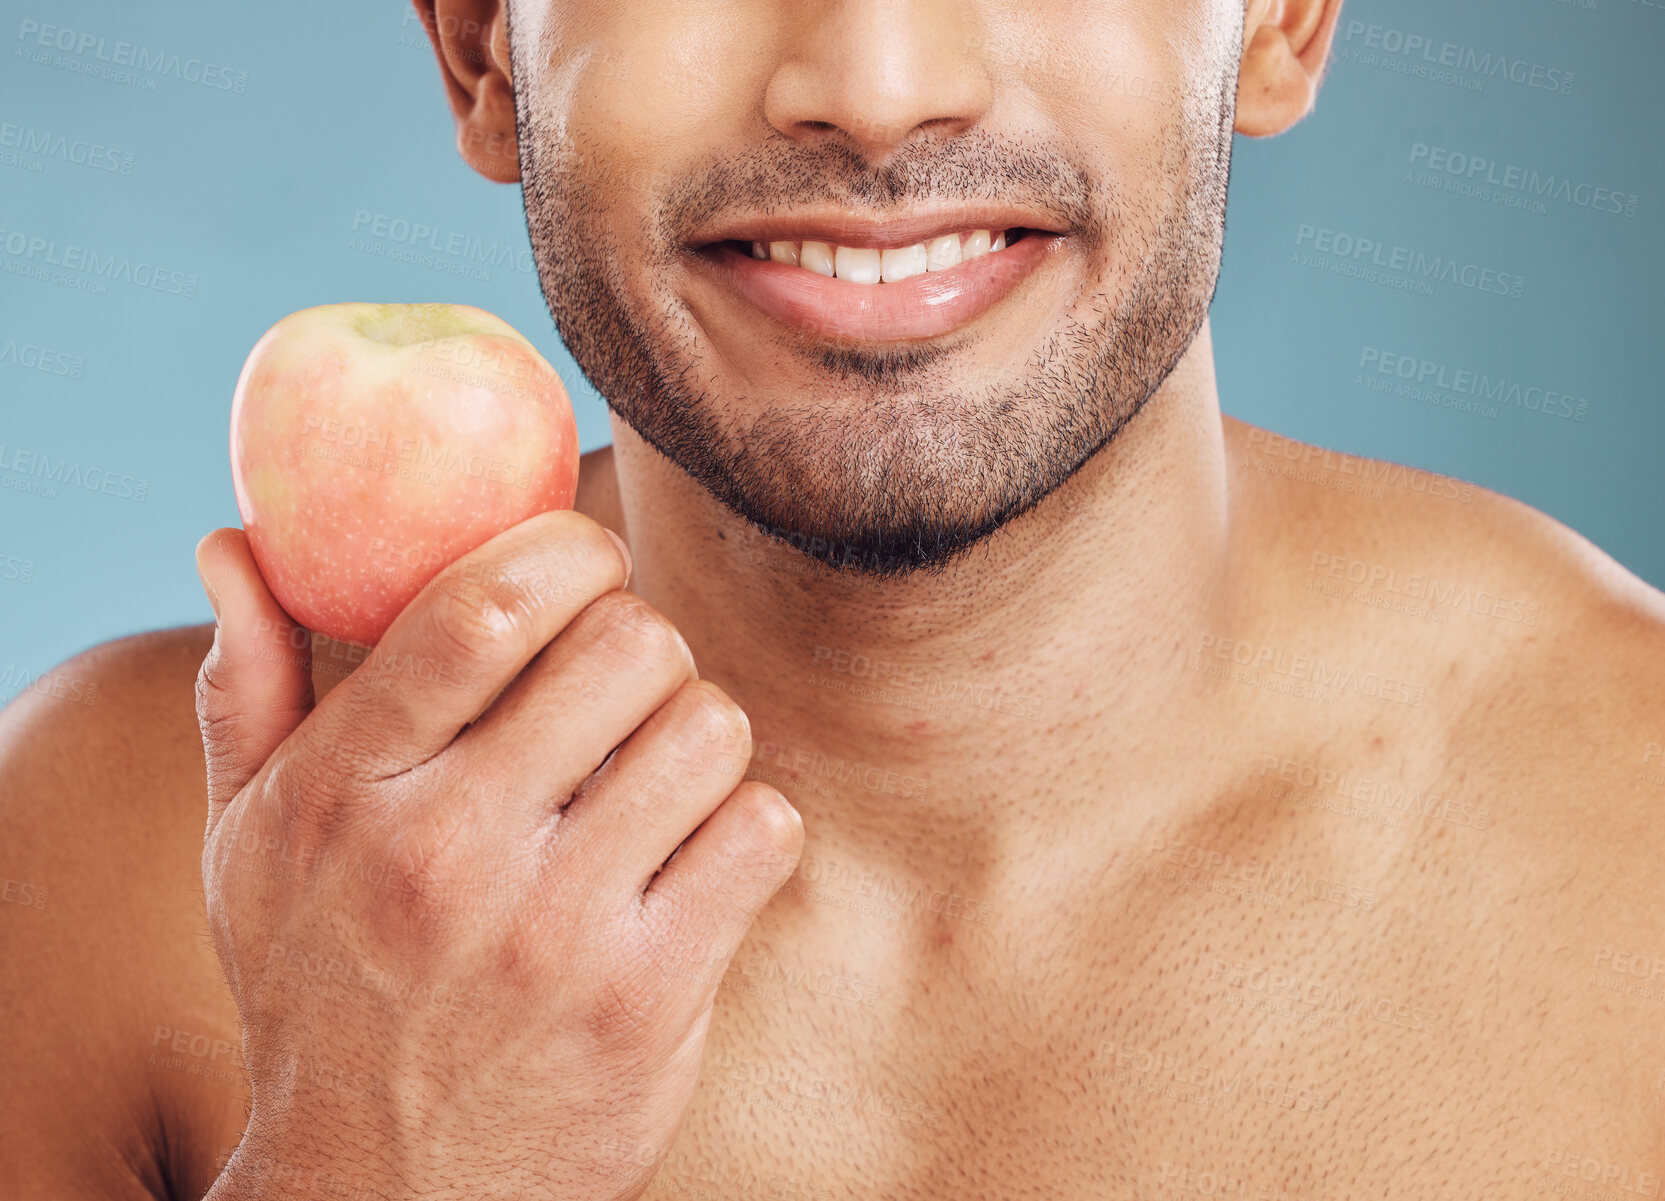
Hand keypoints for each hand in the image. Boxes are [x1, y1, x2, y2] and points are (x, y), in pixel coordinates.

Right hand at [191, 510, 802, 1200]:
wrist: (380, 1198)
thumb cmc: (321, 994)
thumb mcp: (248, 848)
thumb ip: (247, 689)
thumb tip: (234, 547)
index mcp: (347, 788)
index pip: (487, 603)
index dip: (571, 548)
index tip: (586, 568)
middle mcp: (448, 851)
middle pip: (630, 644)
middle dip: (642, 646)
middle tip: (621, 690)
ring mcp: (556, 929)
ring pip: (710, 727)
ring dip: (700, 737)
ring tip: (655, 781)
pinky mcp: (646, 998)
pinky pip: (761, 832)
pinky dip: (747, 829)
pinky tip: (696, 860)